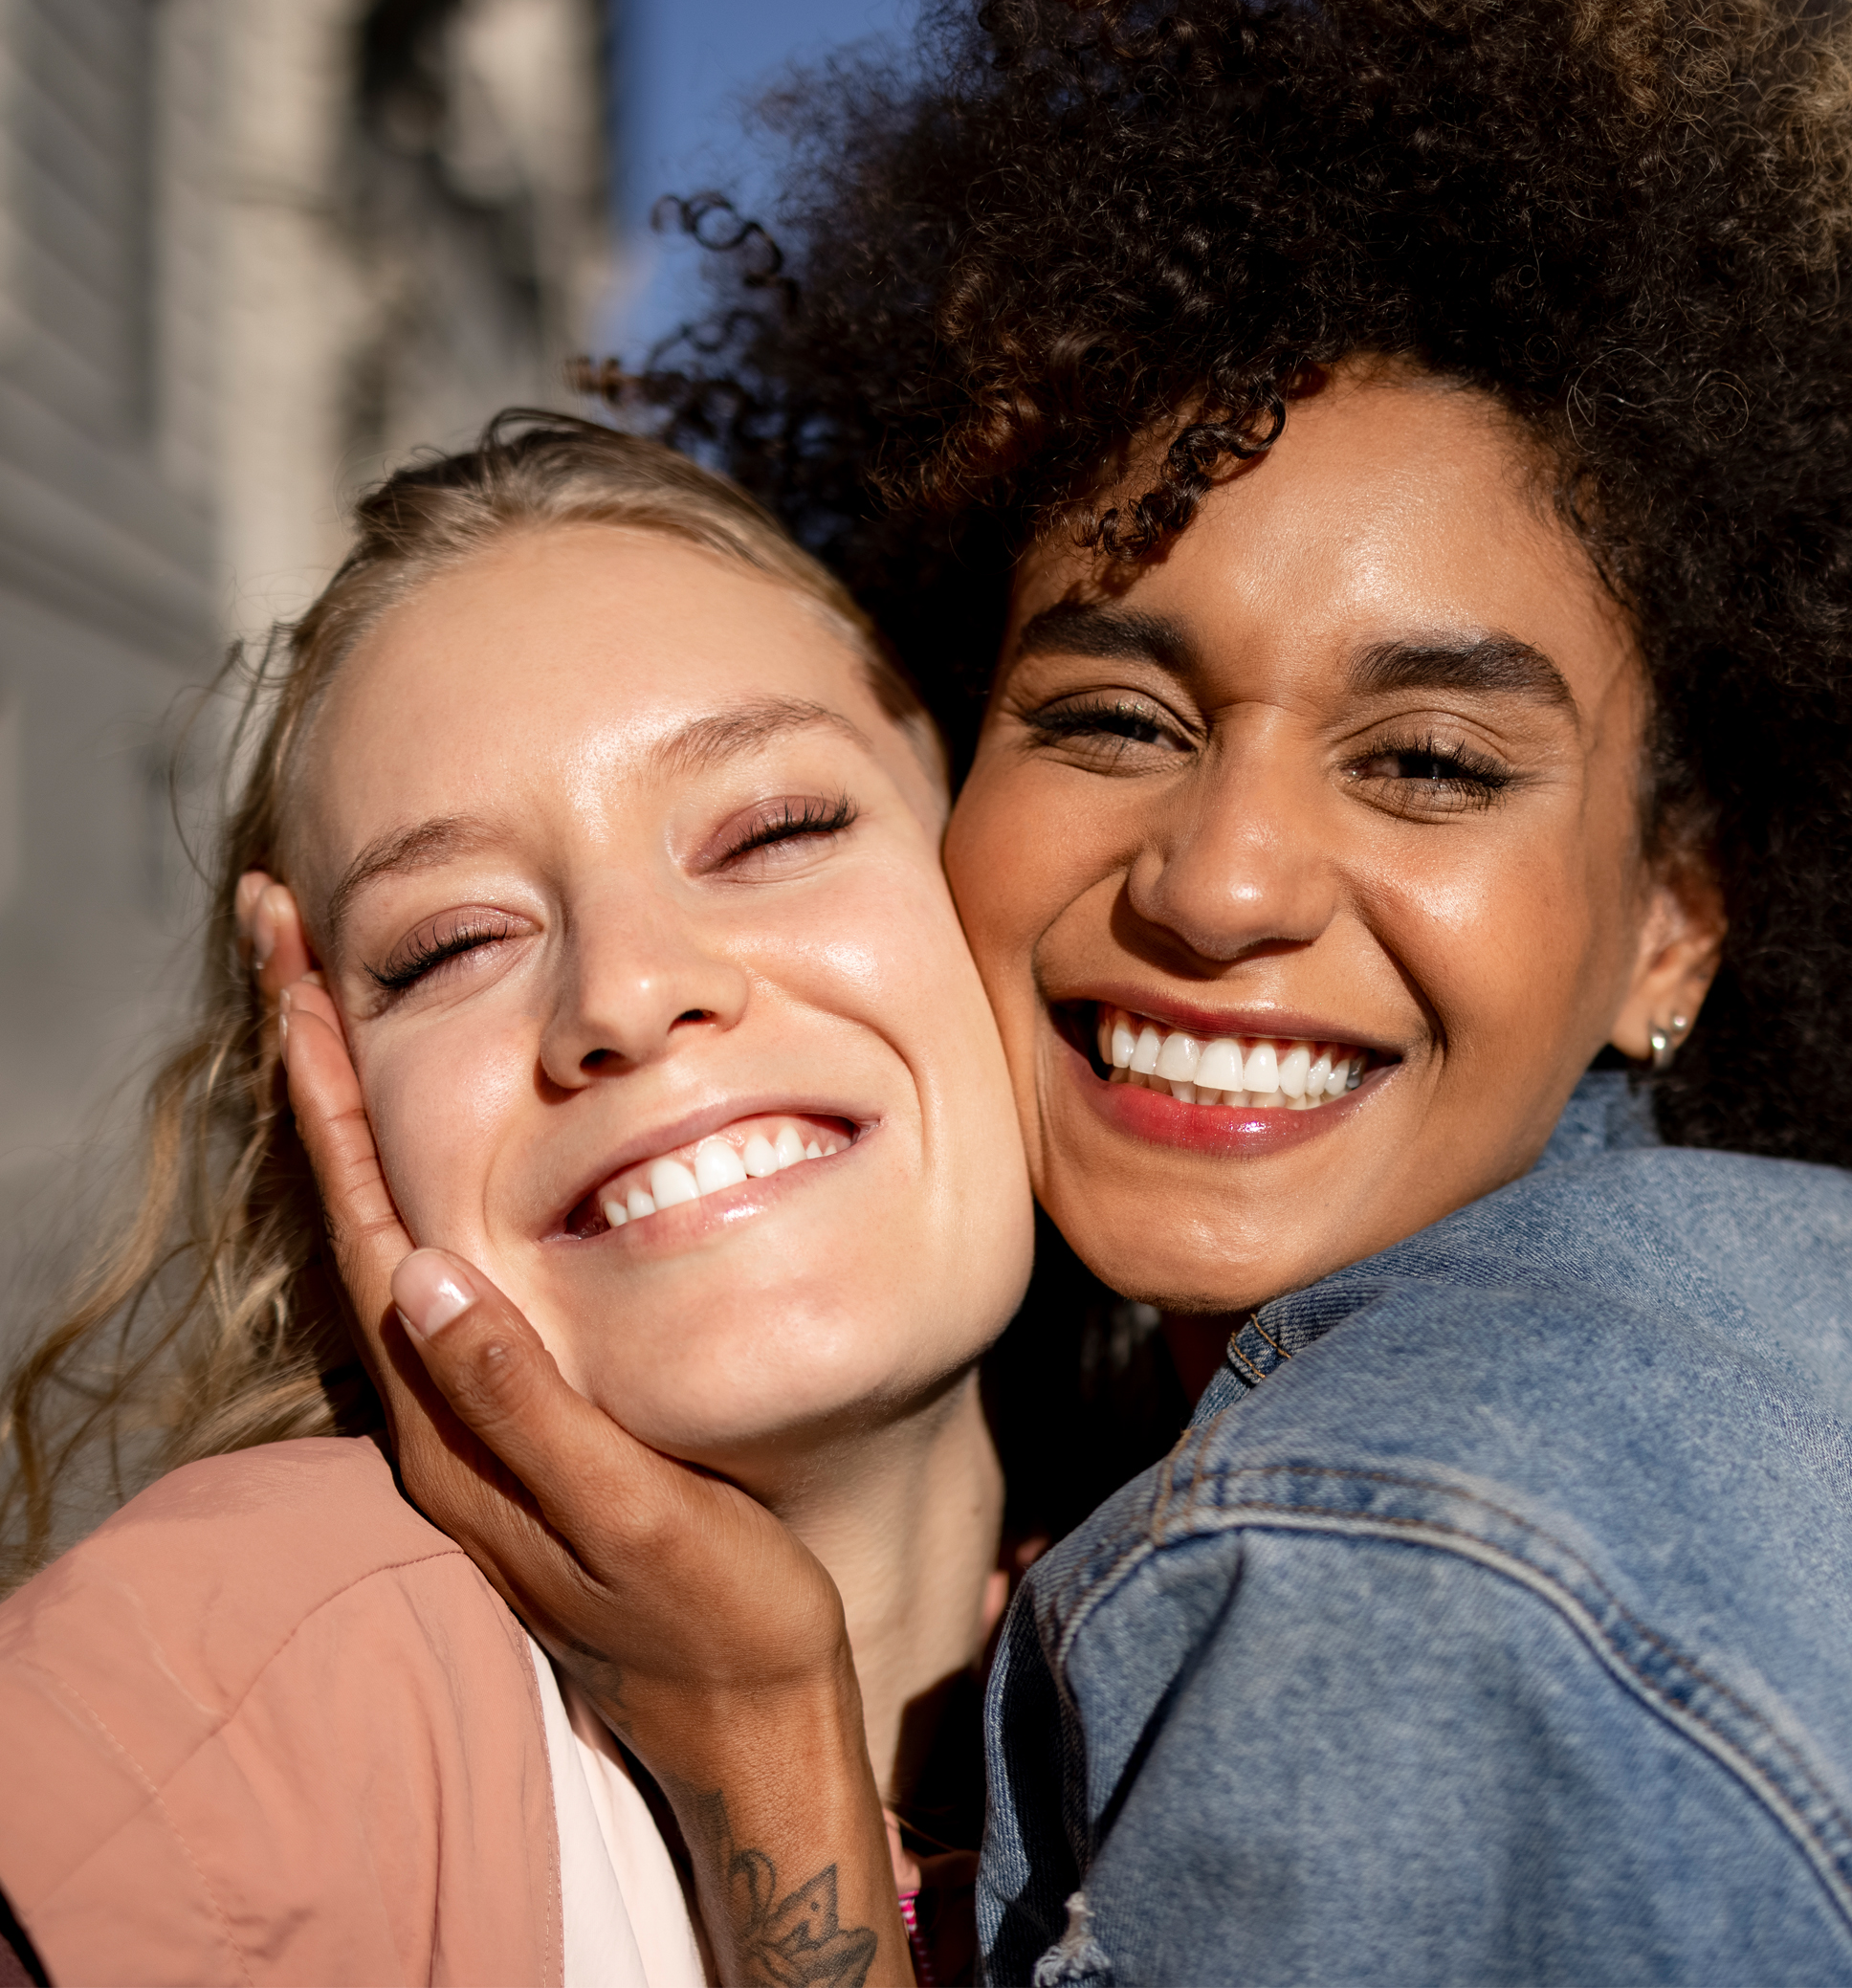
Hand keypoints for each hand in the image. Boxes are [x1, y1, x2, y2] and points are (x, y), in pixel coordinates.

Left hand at [236, 873, 912, 1986]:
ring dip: (360, 1114)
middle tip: (291, 941)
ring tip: (345, 1005)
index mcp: (457, 1423)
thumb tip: (427, 1280)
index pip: (367, 1225)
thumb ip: (526, 1407)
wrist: (752, 1721)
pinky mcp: (518, 1419)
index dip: (325, 1092)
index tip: (292, 967)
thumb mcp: (630, 1517)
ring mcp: (474, 1417)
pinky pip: (445, 1269)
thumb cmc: (717, 1616)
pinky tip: (446, 1141)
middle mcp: (440, 1412)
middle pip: (356, 1207)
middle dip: (318, 1072)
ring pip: (393, 1230)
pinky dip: (424, 1176)